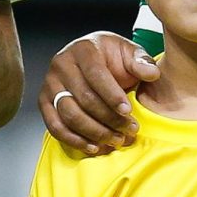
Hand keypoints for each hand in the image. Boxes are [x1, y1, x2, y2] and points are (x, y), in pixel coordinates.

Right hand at [39, 32, 158, 153]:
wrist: (91, 58)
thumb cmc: (112, 56)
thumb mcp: (130, 52)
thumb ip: (142, 62)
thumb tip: (151, 74)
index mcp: (84, 49)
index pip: (96, 75)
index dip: (112, 95)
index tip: (128, 111)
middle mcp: (62, 65)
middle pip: (84, 99)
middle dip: (109, 119)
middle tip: (129, 130)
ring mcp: (50, 84)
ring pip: (69, 115)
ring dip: (94, 132)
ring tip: (116, 140)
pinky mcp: (44, 102)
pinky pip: (55, 126)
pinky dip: (74, 140)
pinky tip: (94, 147)